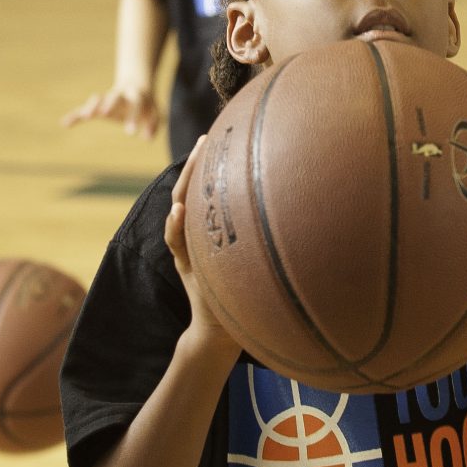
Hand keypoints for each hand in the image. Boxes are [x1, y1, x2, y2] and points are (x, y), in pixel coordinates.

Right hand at [61, 84, 160, 138]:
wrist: (135, 87)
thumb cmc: (147, 105)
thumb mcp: (154, 114)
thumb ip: (153, 126)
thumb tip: (147, 138)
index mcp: (136, 97)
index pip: (135, 105)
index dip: (133, 117)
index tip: (131, 133)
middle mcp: (120, 95)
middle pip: (113, 97)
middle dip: (108, 104)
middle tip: (103, 113)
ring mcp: (107, 99)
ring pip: (97, 99)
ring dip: (91, 106)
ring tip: (85, 116)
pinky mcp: (97, 106)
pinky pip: (84, 109)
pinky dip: (75, 115)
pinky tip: (65, 123)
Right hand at [164, 139, 238, 356]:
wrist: (222, 329)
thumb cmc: (242, 292)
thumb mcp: (249, 259)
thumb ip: (256, 235)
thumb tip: (292, 208)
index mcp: (208, 227)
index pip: (206, 188)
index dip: (210, 163)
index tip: (220, 137)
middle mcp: (194, 233)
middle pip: (189, 191)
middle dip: (194, 165)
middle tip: (205, 140)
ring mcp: (188, 249)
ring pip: (179, 211)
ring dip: (184, 186)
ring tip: (192, 162)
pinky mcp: (187, 267)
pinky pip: (175, 243)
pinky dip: (175, 227)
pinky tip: (179, 211)